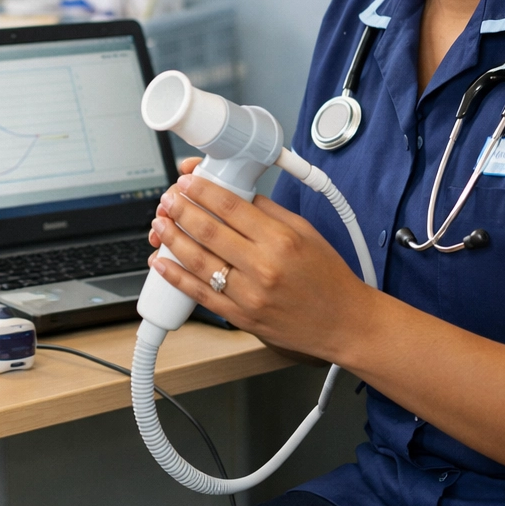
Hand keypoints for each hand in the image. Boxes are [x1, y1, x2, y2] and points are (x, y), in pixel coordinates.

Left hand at [146, 160, 374, 360]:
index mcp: (281, 239)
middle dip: (180, 210)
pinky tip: (161, 262)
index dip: (202, 190)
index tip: (187, 181)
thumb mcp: (306, 233)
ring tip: (160, 224)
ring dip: (172, 239)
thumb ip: (269, 212)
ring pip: (197, 261)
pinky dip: (175, 277)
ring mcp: (249, 295)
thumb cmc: (329, 278)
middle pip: (208, 231)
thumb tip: (236, 194)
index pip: (230, 206)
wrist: (344, 323)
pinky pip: (200, 295)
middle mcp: (263, 267)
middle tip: (168, 199)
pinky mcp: (241, 318)